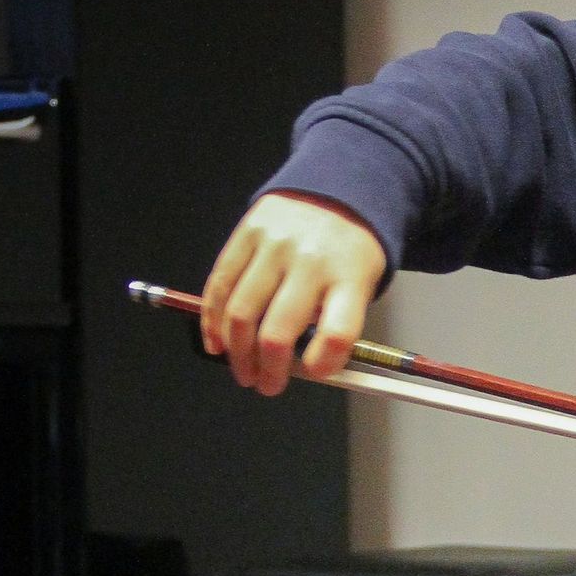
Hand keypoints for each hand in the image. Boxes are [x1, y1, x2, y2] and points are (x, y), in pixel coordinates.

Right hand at [200, 193, 386, 396]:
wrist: (338, 189)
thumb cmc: (349, 252)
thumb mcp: (363, 286)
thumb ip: (337, 325)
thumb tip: (306, 373)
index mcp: (350, 277)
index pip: (337, 333)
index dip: (322, 364)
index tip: (312, 373)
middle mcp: (311, 261)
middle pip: (278, 331)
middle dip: (268, 370)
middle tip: (266, 385)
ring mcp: (276, 245)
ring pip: (241, 313)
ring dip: (237, 353)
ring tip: (243, 371)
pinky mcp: (247, 234)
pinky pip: (220, 285)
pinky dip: (212, 321)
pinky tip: (216, 342)